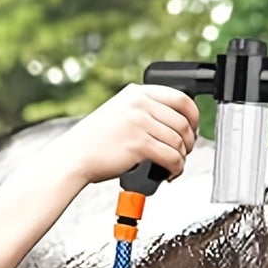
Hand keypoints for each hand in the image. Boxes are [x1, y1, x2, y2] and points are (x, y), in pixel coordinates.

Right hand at [55, 83, 199, 187]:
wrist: (73, 157)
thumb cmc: (94, 141)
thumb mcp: (119, 112)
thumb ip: (144, 110)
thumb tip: (176, 122)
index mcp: (137, 92)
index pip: (181, 98)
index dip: (194, 116)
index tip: (193, 129)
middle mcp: (139, 104)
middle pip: (184, 121)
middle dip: (189, 141)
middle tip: (184, 152)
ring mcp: (139, 122)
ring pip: (179, 142)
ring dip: (182, 158)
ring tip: (174, 166)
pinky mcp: (138, 144)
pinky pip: (171, 158)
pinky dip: (176, 169)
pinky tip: (169, 174)